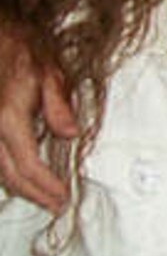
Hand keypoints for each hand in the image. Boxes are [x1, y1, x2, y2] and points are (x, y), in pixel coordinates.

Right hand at [0, 31, 75, 211]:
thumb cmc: (21, 50)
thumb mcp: (49, 73)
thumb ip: (58, 106)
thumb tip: (70, 134)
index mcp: (8, 117)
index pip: (28, 164)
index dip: (46, 186)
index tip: (62, 197)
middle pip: (9, 175)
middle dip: (34, 194)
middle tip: (55, 205)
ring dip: (18, 187)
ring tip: (40, 196)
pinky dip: (5, 173)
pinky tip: (19, 178)